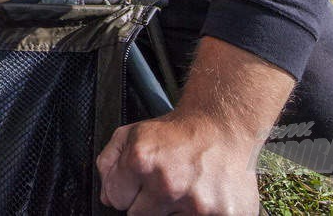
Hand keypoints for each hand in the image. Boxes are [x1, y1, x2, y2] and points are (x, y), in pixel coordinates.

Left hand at [96, 108, 260, 214]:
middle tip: (166, 185)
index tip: (139, 183)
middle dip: (149, 203)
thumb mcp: (134, 133)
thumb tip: (107, 196)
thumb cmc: (181, 132)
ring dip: (174, 211)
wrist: (225, 126)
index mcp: (142, 160)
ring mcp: (197, 205)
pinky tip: (202, 197)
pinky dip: (197, 215)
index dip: (126, 191)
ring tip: (185, 190)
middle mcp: (168, 184)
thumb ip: (111, 162)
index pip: (116, 199)